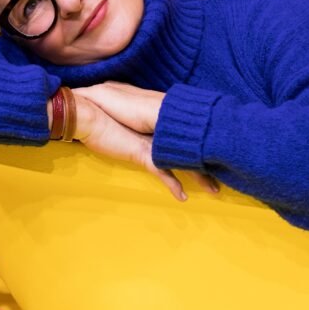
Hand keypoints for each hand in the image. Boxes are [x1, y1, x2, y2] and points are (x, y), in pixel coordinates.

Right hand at [72, 83, 219, 196]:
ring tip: (215, 190)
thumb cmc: (96, 112)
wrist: (85, 112)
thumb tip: (133, 121)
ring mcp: (152, 142)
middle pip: (190, 147)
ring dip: (200, 177)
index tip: (212, 150)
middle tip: (223, 173)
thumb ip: (127, 120)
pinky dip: (173, 186)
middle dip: (208, 162)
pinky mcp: (142, 153)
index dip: (198, 142)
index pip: (182, 134)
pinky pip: (162, 173)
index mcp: (154, 122)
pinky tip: (182, 197)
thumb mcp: (116, 117)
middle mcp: (158, 131)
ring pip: (184, 161)